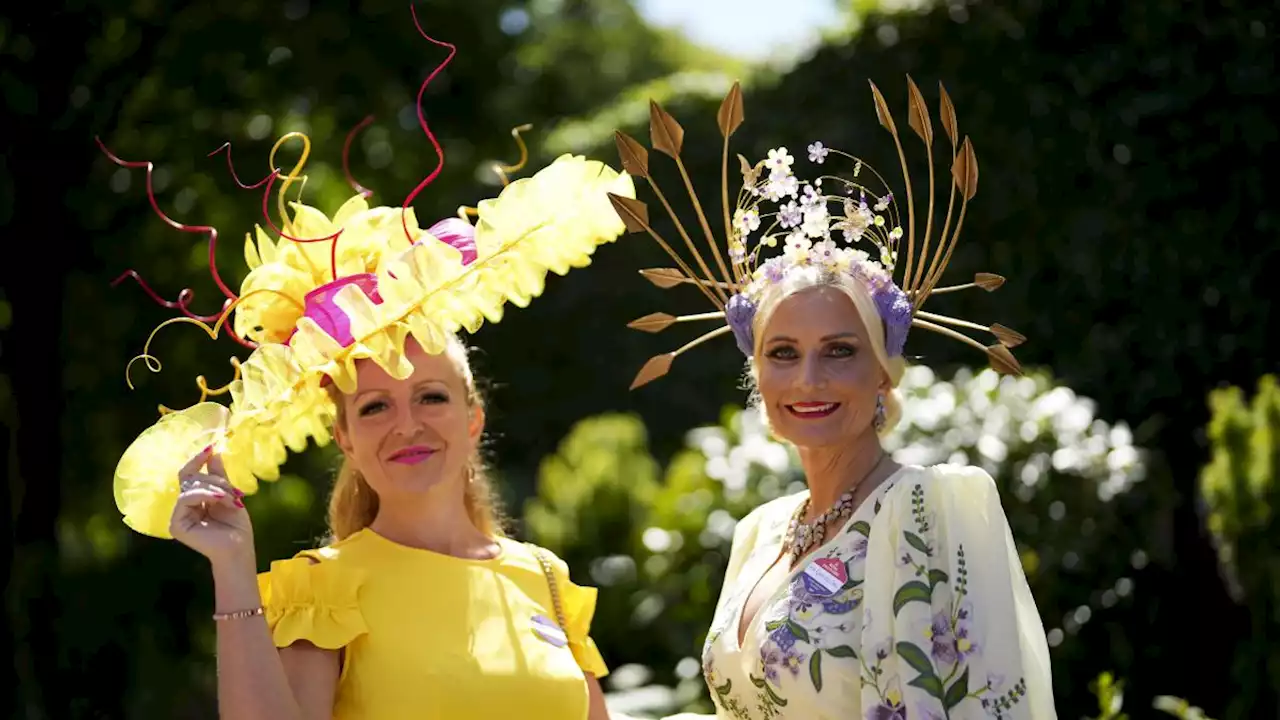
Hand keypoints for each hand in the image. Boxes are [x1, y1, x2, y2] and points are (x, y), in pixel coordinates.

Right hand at [170, 446, 254, 569]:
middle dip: (215, 480)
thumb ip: (219, 475)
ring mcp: (178, 515)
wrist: (239, 548)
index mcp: (195, 499)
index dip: (198, 459)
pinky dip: (204, 495)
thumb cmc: (237, 525)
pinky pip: (185, 499)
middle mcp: (184, 506)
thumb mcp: (229, 494)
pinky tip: (219, 498)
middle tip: (233, 490)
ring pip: (190, 487)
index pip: (190, 474)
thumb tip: (213, 452)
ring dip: (214, 488)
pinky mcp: (176, 524)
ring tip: (230, 497)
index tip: (210, 446)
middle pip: (192, 478)